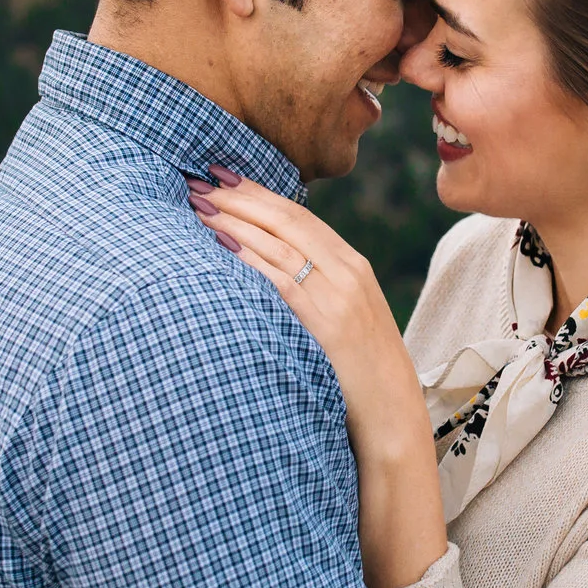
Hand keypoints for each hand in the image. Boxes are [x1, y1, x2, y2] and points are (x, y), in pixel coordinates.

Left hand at [187, 168, 425, 454]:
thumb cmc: (359, 371)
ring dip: (233, 220)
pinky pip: (279, 280)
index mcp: (352, 265)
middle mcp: (347, 271)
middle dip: (238, 196)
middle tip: (196, 181)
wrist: (391, 412)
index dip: (257, 192)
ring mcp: (339, 295)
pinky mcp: (326, 323)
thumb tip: (269, 267)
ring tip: (196, 205)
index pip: (298, 214)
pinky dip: (247, 257)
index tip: (221, 175)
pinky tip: (219, 244)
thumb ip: (317, 287)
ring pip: (279, 243)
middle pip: (285, 218)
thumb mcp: (345, 317)